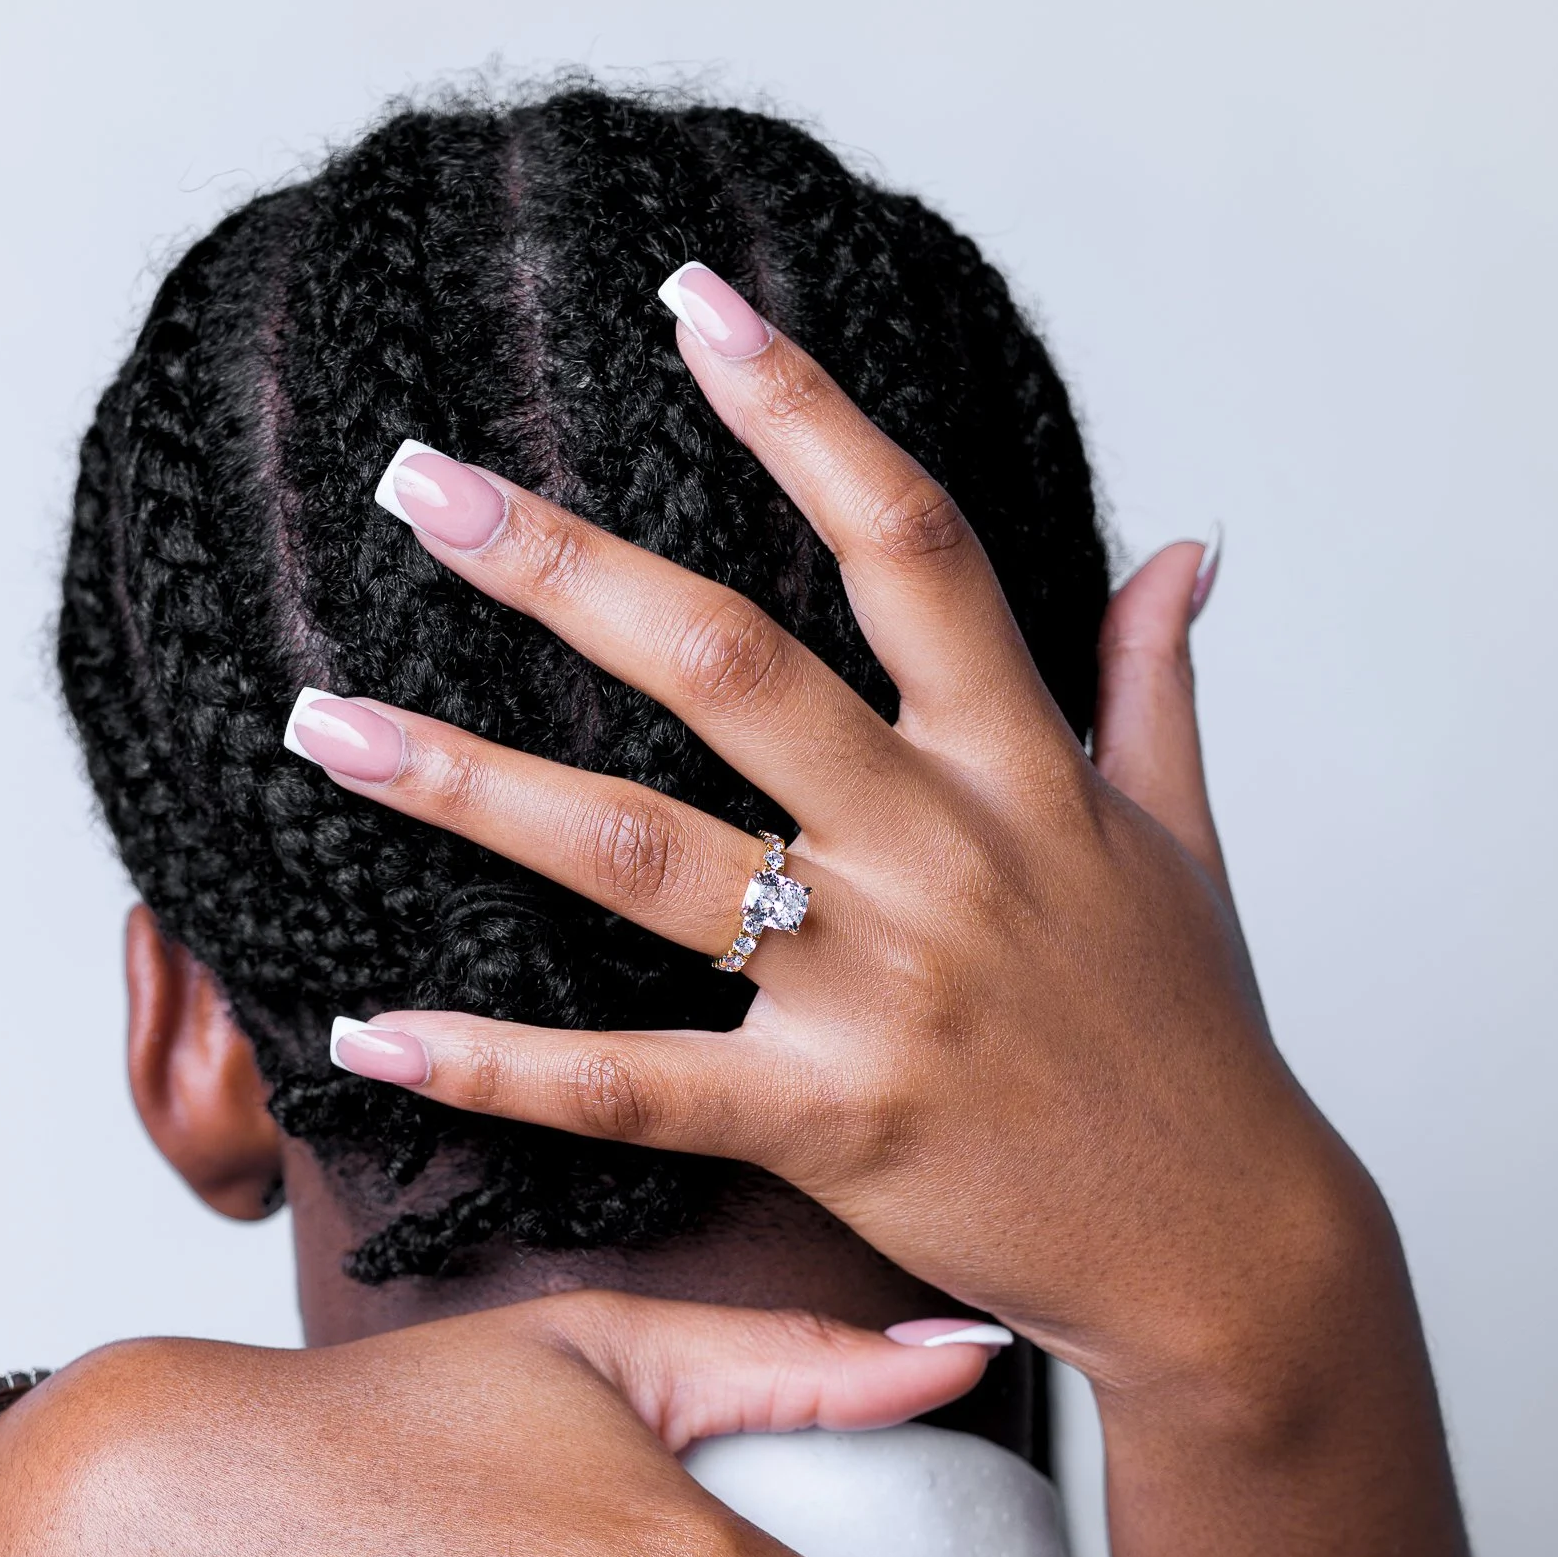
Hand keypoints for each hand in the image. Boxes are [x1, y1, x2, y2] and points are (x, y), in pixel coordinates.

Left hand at [283, 269, 1557, 1556]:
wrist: (1227, 1254)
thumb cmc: (1192, 1052)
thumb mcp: (1189, 847)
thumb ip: (1152, 688)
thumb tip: (1184, 549)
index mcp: (1024, 767)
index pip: (911, 542)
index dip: (804, 411)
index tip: (692, 302)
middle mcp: (944, 851)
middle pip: (731, 664)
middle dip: (562, 566)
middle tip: (419, 483)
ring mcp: (882, 987)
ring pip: (644, 855)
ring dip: (470, 781)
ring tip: (330, 722)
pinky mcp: (831, 1123)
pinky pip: (632, 1084)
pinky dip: (495, 1065)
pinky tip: (370, 1028)